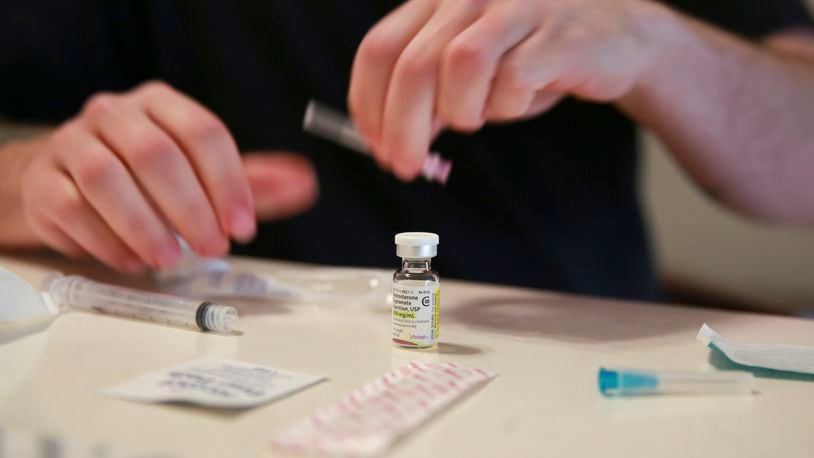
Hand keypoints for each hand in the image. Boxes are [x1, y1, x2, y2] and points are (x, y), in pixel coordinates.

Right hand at [18, 81, 316, 272]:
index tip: (244, 226)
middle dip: (191, 208)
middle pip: (155, 153)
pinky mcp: (44, 182)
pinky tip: (133, 261)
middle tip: (213, 247)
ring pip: (107, 178)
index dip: (229, 182)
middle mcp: (113, 115)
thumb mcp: (202, 174)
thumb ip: (251, 181)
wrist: (69, 180)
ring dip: (145, 225)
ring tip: (170, 259)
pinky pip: (72, 208)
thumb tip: (305, 182)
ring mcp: (72, 144)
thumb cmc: (146, 177)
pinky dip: (106, 241)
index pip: (202, 132)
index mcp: (159, 104)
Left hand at [349, 0, 665, 179]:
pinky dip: (507, 106)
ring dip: (460, 111)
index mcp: (438, 0)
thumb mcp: (469, 75)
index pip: (380, 48)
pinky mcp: (558, 32)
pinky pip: (515, 80)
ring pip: (461, 64)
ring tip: (476, 118)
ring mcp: (517, 6)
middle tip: (405, 165)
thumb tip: (390, 142)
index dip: (368, 103)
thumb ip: (427, 98)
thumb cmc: (532, 57)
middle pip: (413, 64)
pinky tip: (518, 102)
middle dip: (401, 127)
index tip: (374, 144)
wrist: (616, 38)